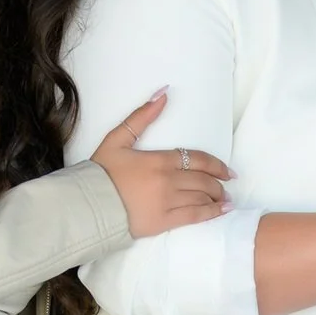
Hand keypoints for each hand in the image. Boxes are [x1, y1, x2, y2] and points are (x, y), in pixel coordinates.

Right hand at [92, 92, 231, 236]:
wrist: (88, 205)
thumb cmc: (101, 172)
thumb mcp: (117, 139)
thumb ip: (141, 117)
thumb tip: (164, 93)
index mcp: (160, 160)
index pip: (197, 159)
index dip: (216, 165)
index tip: (226, 171)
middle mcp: (169, 180)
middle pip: (204, 180)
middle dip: (218, 182)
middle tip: (226, 184)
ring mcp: (168, 202)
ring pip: (202, 198)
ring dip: (217, 197)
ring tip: (224, 198)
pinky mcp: (164, 221)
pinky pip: (194, 216)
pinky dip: (211, 213)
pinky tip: (222, 211)